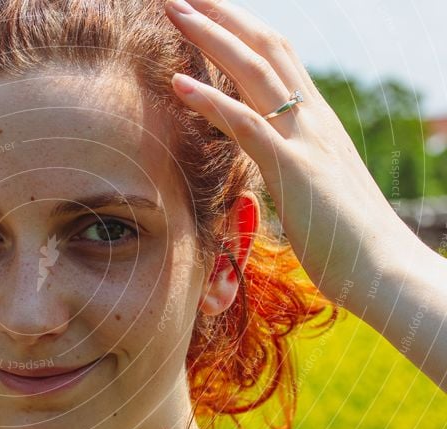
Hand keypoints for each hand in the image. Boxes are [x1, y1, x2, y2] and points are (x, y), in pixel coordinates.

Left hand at [163, 0, 425, 305]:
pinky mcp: (294, 170)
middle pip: (264, 48)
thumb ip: (288, 163)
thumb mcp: (313, 189)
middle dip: (222, 15)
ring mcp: (305, 140)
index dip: (242, 28)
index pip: (278, 58)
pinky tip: (178, 83)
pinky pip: (247, 125)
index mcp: (316, 121)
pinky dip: (211, 100)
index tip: (208, 9)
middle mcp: (312, 119)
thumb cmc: (347, 238)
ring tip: (172, 11)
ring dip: (210, 38)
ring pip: (254, 73)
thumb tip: (265, 158)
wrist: (387, 271)